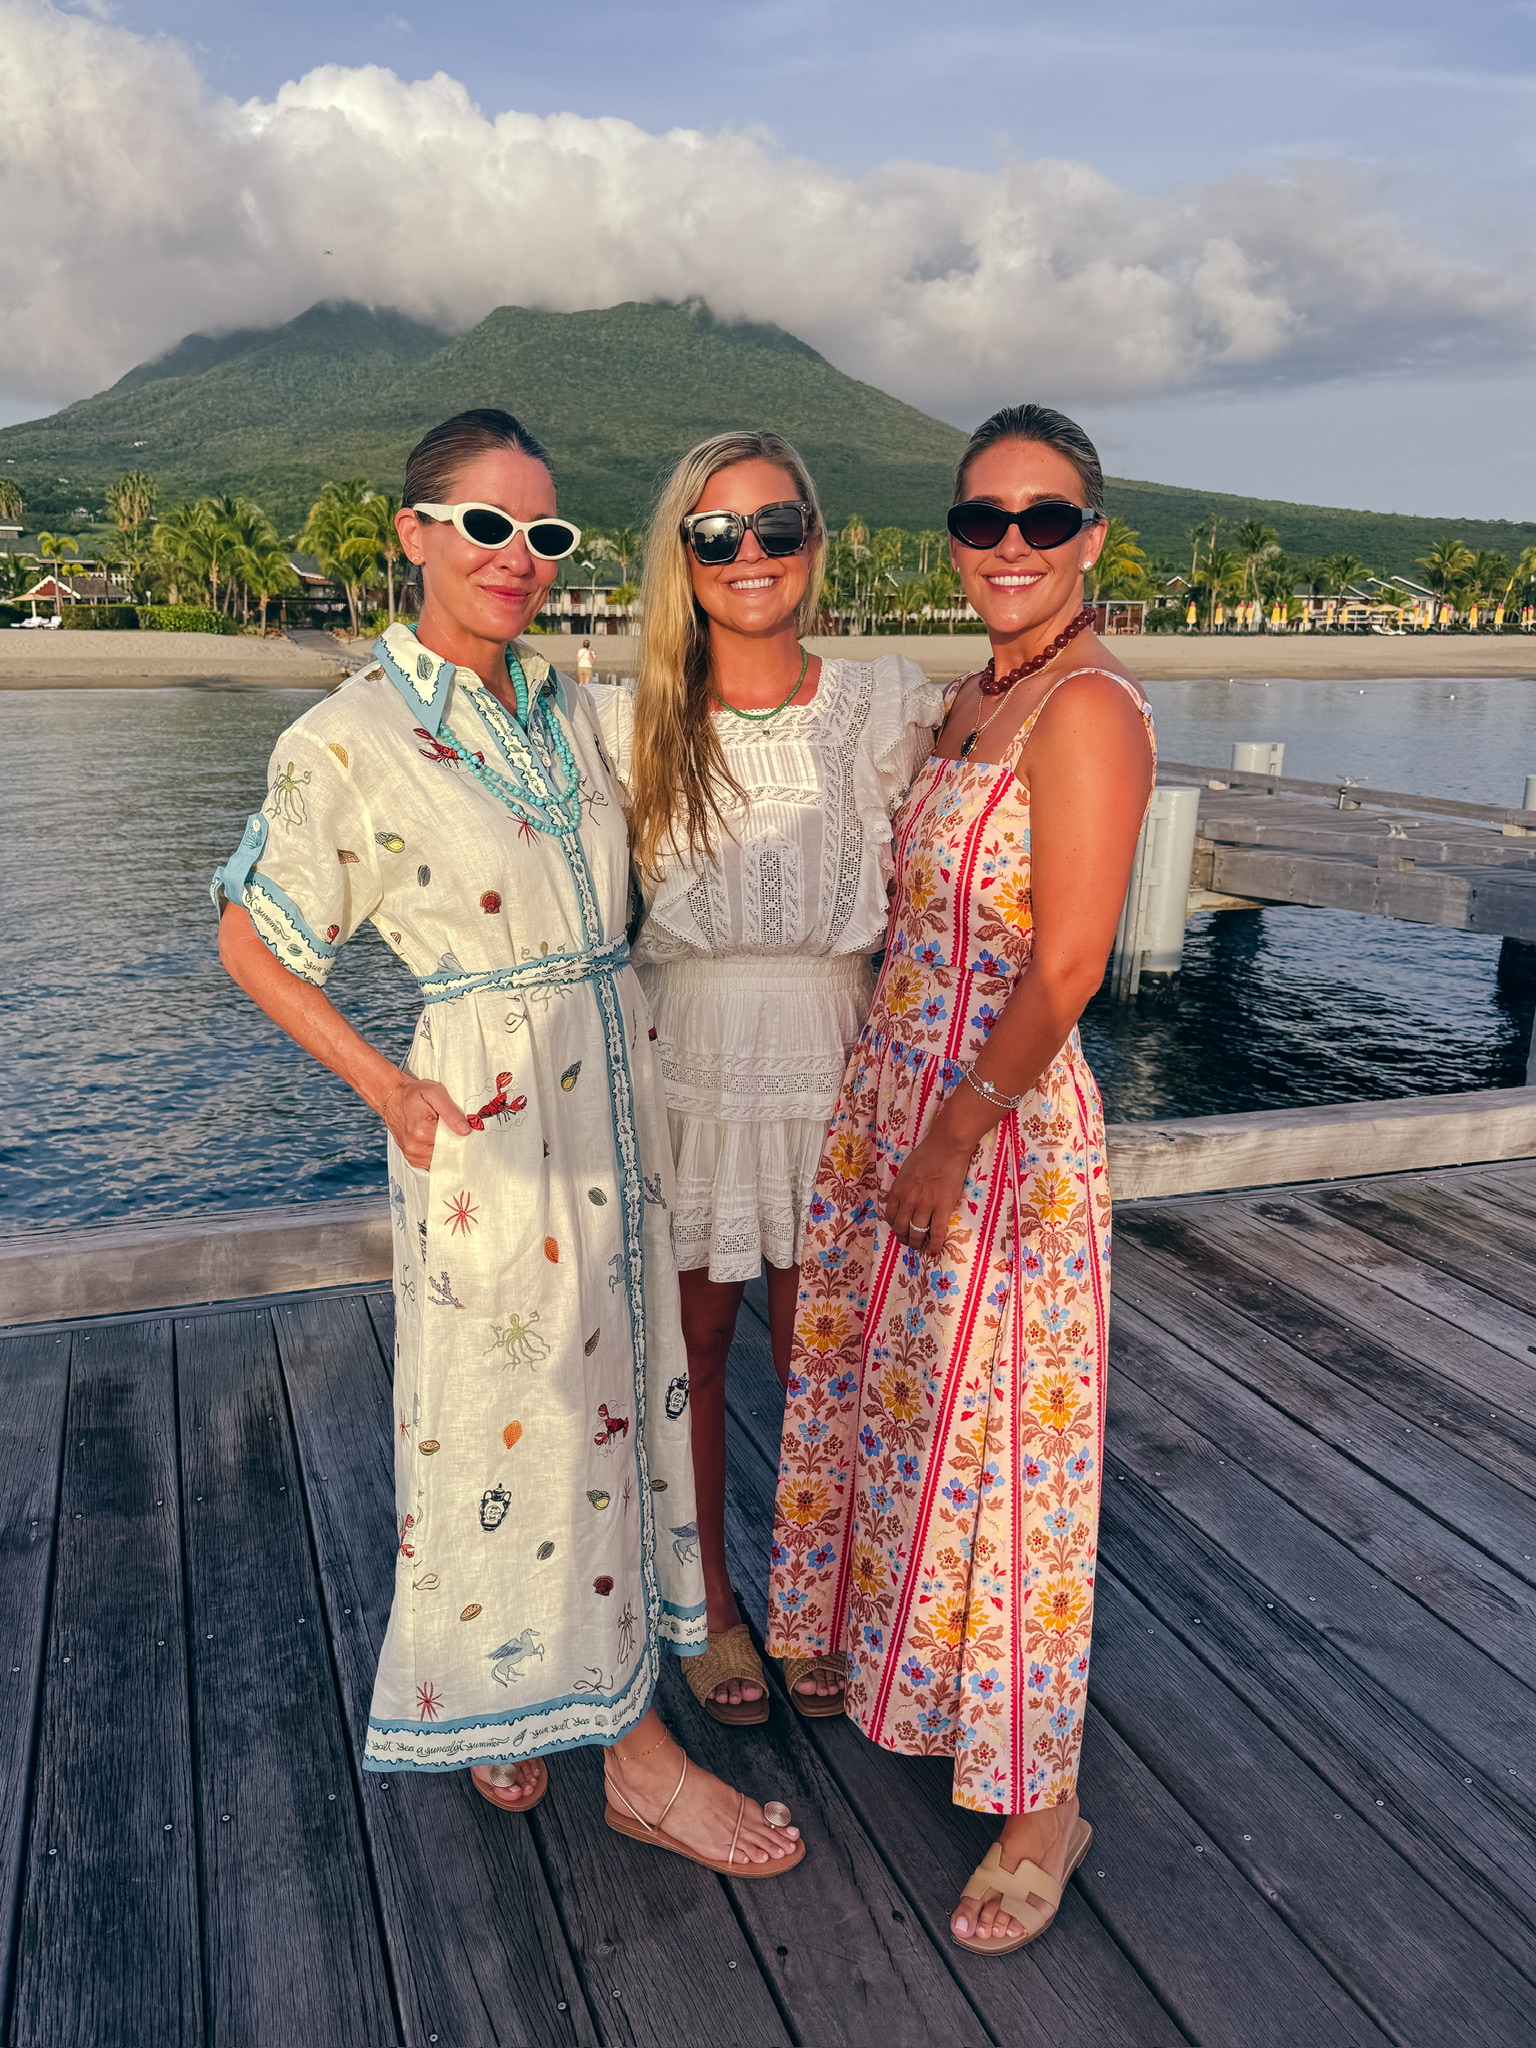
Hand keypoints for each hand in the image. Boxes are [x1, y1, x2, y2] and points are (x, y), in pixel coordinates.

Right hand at [380, 1077, 471, 1170]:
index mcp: (422, 1132)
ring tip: (439, 1132)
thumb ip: (451, 1112)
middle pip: (447, 1154)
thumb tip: (465, 1131)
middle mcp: (415, 1147)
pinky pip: (430, 1162)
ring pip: (439, 1160)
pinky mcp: (410, 1157)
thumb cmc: (413, 1093)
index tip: (462, 1130)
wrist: (391, 1096)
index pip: (453, 1144)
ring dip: (444, 1149)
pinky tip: (434, 1140)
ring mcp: (411, 1154)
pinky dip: (436, 1153)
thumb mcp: (435, 1093)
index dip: (461, 1137)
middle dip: (453, 1144)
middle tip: (450, 1129)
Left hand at [881, 1126, 973, 1251]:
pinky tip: (933, 1250)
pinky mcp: (942, 1207)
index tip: (900, 1230)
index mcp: (898, 1190)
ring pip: (916, 1233)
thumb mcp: (906, 1170)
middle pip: (901, 1228)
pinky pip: (936, 1232)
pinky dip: (934, 1244)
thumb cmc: (927, 1153)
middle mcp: (908, 1200)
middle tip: (908, 1242)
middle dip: (903, 1239)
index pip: (890, 1216)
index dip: (895, 1227)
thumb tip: (903, 1197)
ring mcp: (925, 1205)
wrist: (947, 1146)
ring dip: (916, 1243)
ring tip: (920, 1247)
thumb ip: (903, 1186)